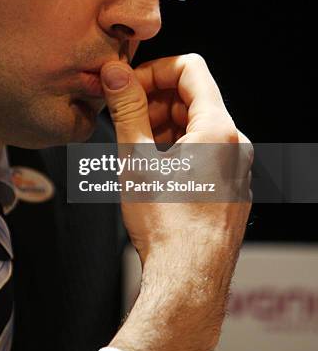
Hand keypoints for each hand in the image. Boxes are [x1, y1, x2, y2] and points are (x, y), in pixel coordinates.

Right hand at [100, 55, 252, 350]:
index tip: (129, 87)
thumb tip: (115, 73)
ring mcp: (236, 167)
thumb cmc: (166, 225)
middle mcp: (235, 144)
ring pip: (198, 126)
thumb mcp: (137, 159)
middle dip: (156, 100)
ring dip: (164, 125)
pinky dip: (178, 148)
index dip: (154, 70)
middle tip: (125, 118)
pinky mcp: (231, 187)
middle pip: (194, 97)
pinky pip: (206, 151)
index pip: (190, 68)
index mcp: (218, 128)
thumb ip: (126, 108)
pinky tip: (154, 168)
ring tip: (136, 146)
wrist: (188, 282)